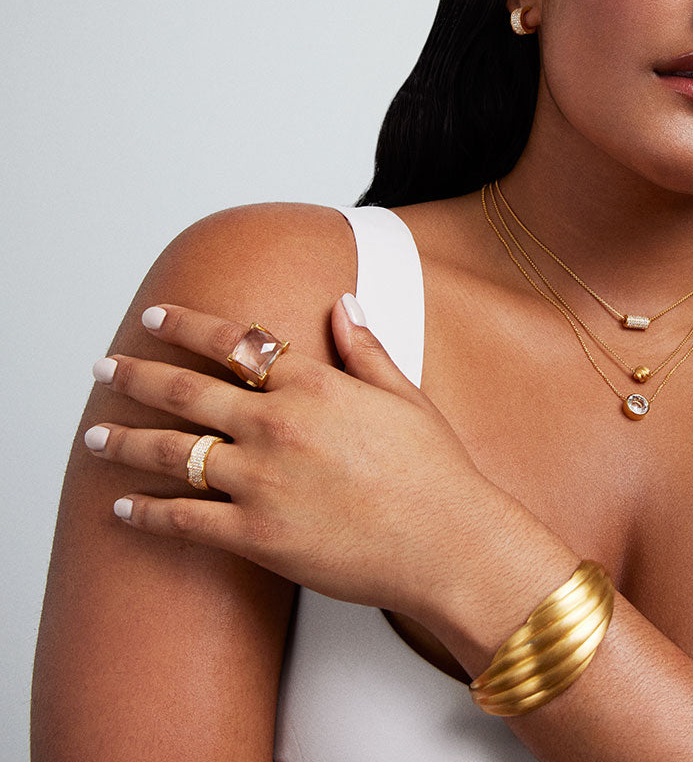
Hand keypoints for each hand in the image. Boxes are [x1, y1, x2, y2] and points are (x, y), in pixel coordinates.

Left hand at [84, 296, 498, 627]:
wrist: (446, 542)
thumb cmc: (433, 469)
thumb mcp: (403, 394)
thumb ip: (364, 347)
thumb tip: (343, 302)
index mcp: (313, 385)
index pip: (234, 341)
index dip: (187, 325)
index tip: (156, 317)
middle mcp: (276, 424)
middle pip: (185, 390)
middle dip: (136, 374)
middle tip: (105, 366)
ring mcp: (260, 480)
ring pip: (170, 453)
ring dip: (124, 441)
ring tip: (94, 436)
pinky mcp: (254, 535)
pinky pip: (182, 520)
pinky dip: (144, 514)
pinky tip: (123, 508)